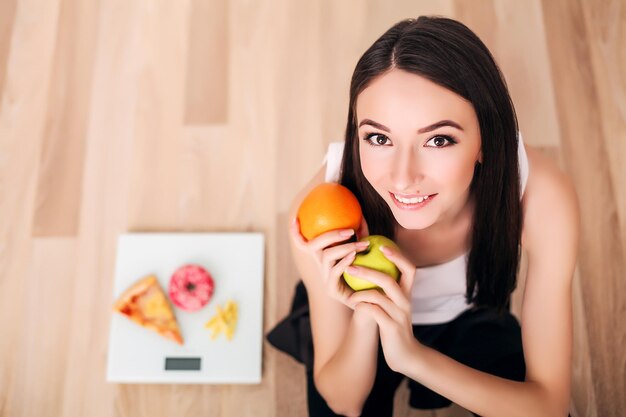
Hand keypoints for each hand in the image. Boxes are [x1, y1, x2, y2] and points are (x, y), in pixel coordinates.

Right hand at [289, 217, 369, 306]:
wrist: (370, 302)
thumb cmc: (367, 275)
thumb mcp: (362, 253)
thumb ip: (361, 236)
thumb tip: (361, 217)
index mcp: (323, 258)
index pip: (304, 244)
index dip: (296, 233)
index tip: (294, 218)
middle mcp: (320, 267)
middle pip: (313, 246)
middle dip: (330, 235)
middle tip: (350, 230)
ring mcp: (324, 278)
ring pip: (326, 257)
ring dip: (345, 248)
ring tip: (361, 245)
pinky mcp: (331, 289)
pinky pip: (335, 271)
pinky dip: (344, 261)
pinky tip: (356, 256)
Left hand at [346, 245, 419, 372]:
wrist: (405, 354)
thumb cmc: (394, 324)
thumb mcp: (394, 304)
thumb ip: (388, 288)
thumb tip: (374, 268)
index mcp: (408, 293)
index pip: (410, 268)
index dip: (398, 256)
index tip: (382, 246)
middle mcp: (406, 302)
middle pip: (390, 279)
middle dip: (369, 269)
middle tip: (351, 263)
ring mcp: (399, 315)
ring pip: (380, 295)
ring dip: (361, 287)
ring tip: (347, 283)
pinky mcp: (391, 327)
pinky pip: (374, 311)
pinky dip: (362, 304)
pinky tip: (352, 302)